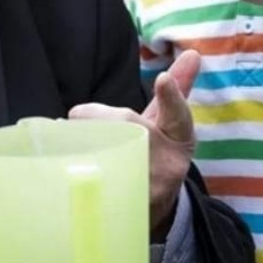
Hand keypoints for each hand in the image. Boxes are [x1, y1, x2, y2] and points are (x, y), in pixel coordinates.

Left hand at [69, 50, 199, 234]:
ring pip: (99, 145)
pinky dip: (70, 163)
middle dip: (98, 118)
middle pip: (123, 123)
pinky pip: (84, 173)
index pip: (178, 115)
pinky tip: (70, 166)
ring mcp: (142, 189)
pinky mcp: (117, 206)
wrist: (152, 209)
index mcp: (179, 139)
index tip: (162, 79)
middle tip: (87, 123)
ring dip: (79, 140)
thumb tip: (193, 53)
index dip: (171, 97)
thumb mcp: (170, 124)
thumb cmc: (156, 153)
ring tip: (80, 148)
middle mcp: (166, 165)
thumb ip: (176, 89)